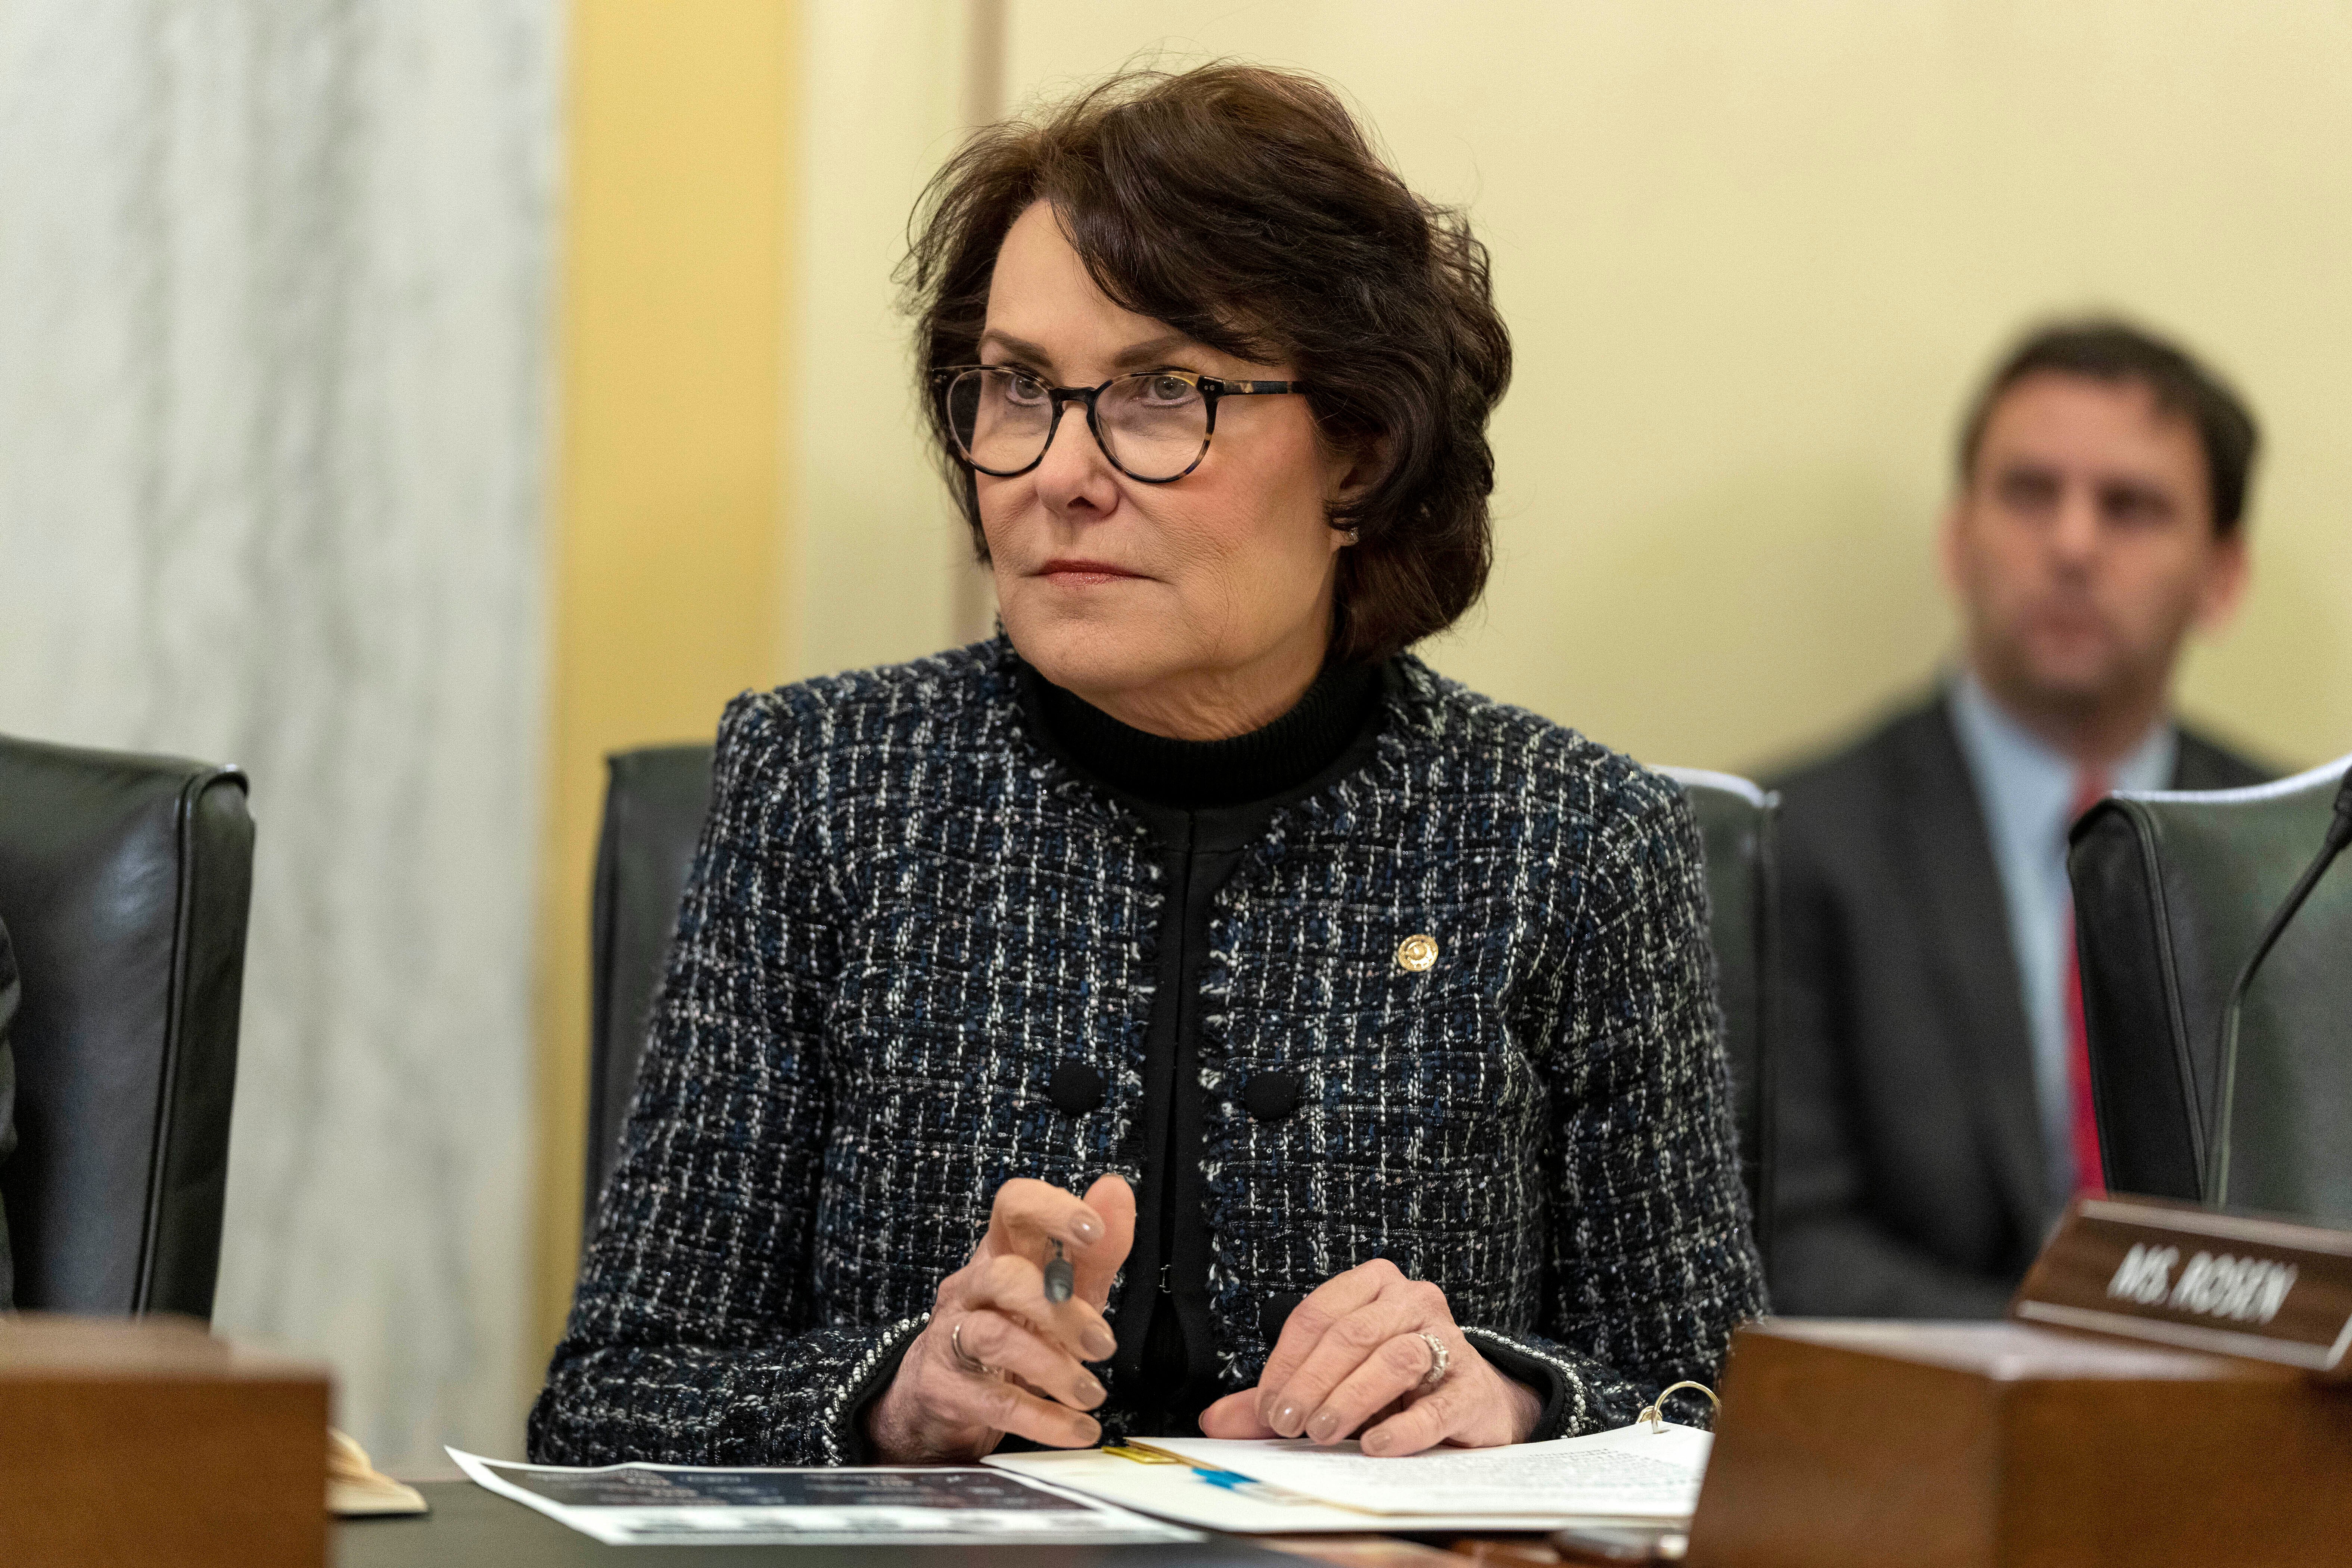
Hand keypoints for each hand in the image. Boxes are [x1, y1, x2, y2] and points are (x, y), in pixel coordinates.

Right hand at [864, 1174, 1135, 1462]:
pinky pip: (993, 1401)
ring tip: (1092, 1394)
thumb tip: (1116, 1189)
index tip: (1093, 1230)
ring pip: (994, 1337)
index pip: (1014, 1205)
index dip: (1051, 1210)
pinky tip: (1076, 1429)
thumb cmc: (1012, 1331)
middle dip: (1061, 1311)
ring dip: (1052, 1367)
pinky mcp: (943, 1388)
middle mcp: (971, 1287)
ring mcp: (950, 1336)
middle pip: (1005, 1277)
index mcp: (1002, 1252)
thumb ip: (1095, 1250)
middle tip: (1103, 1345)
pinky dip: (1042, 1419)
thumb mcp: (1063, 1293)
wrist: (941, 1396)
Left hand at [1198, 1259, 1540, 1455]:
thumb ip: (1278, 1397)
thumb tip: (1214, 1421)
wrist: (1472, 1403)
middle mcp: (1413, 1302)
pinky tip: (1377, 1446)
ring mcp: (1450, 1342)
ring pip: (1395, 1358)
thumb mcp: (1331, 1383)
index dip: (1284, 1361)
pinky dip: (1404, 1426)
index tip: (1266, 1406)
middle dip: (1312, 1381)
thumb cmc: (1393, 1386)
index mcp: (1374, 1286)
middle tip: (1287, 1423)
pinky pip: (1438, 1404)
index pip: (1316, 1315)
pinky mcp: (1473, 1388)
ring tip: (1323, 1433)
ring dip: (1351, 1398)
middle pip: (1352, 1333)